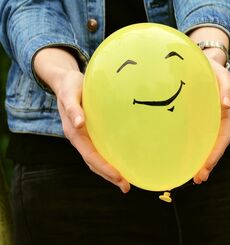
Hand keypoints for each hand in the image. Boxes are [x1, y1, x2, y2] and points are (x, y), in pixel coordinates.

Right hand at [34, 48, 129, 192]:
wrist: (65, 80)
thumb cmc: (70, 85)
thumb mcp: (70, 94)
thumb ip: (73, 108)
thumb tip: (79, 123)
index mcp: (74, 133)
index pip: (91, 156)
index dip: (104, 167)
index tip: (119, 176)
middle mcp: (79, 138)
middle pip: (94, 163)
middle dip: (109, 176)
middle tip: (127, 187)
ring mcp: (84, 137)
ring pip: (96, 159)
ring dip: (110, 172)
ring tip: (126, 182)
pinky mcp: (90, 132)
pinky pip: (100, 149)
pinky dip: (109, 159)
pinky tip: (121, 163)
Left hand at [193, 56, 229, 183]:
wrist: (205, 61)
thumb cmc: (212, 67)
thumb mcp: (221, 74)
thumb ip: (225, 87)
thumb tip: (225, 105)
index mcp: (226, 112)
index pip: (223, 137)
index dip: (215, 153)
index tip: (205, 167)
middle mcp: (219, 120)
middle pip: (216, 146)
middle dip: (208, 163)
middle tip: (198, 179)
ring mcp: (210, 120)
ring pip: (208, 144)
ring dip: (202, 161)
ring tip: (194, 177)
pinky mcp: (200, 119)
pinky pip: (199, 136)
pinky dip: (195, 149)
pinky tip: (185, 159)